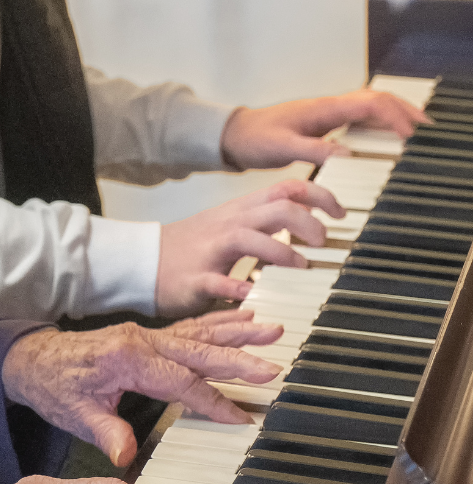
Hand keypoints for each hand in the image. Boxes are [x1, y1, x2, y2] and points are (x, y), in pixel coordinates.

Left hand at [1, 310, 282, 467]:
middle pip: (197, 350)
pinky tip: (242, 315)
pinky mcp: (147, 335)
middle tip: (273, 364)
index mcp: (127, 358)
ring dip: (236, 330)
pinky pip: (189, 328)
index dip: (211, 401)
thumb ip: (105, 432)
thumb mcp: (74, 415)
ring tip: (272, 326)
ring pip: (199, 333)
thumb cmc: (54, 386)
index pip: (179, 381)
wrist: (33, 358)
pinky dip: (218, 322)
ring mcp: (145, 334)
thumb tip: (124, 454)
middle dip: (237, 358)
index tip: (241, 417)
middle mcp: (141, 340)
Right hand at [157, 178, 339, 315]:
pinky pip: (218, 280)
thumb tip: (305, 219)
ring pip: (250, 238)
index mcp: (240, 212)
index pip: (286, 189)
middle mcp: (229, 225)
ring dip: (281, 251)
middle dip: (309, 222)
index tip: (340, 213)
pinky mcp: (196, 278)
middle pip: (276, 208)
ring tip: (300, 266)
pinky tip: (252, 294)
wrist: (142, 262)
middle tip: (324, 242)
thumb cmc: (191, 247)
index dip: (319, 197)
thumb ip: (263, 220)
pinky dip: (238, 287)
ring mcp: (211, 249)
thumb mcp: (229, 224)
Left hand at [220, 90, 428, 168]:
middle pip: (375, 101)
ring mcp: (326, 114)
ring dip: (394, 116)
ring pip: (369, 108)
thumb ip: (313, 150)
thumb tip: (347, 154)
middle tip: (427, 129)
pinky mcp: (323, 124)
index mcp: (322, 109)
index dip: (393, 116)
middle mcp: (328, 108)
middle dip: (403, 111)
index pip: (368, 104)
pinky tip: (387, 137)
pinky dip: (378, 125)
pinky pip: (358, 119)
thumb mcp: (281, 148)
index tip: (410, 135)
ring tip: (417, 132)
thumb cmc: (255, 139)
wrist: (235, 135)